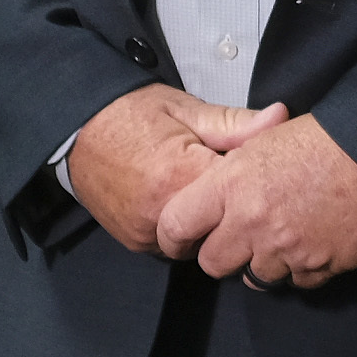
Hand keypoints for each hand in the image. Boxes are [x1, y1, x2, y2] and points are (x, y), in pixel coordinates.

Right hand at [64, 84, 283, 258]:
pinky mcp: (134, 242)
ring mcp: (145, 233)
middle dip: (232, 210)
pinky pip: (172, 246)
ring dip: (208, 224)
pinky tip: (180, 201)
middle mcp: (162, 214)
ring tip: (200, 189)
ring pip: (199, 242)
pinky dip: (184, 231)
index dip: (253, 182)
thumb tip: (281, 117)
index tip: (255, 168)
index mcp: (181, 177)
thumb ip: (235, 124)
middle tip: (230, 184)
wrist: (75, 128)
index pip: (241, 195)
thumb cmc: (132, 112)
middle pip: (223, 228)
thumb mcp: (186, 110)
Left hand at [156, 112, 356, 290]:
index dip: (176, 235)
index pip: (177, 224)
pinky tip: (316, 242)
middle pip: (214, 264)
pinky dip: (303, 268)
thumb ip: (233, 169)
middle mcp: (252, 222)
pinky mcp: (320, 266)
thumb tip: (215, 190)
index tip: (184, 238)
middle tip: (242, 237)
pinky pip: (298, 283)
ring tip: (287, 235)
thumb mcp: (265, 139)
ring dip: (267, 262)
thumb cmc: (323, 137)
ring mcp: (286, 248)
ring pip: (256, 278)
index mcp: (231, 185)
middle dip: (224, 254)